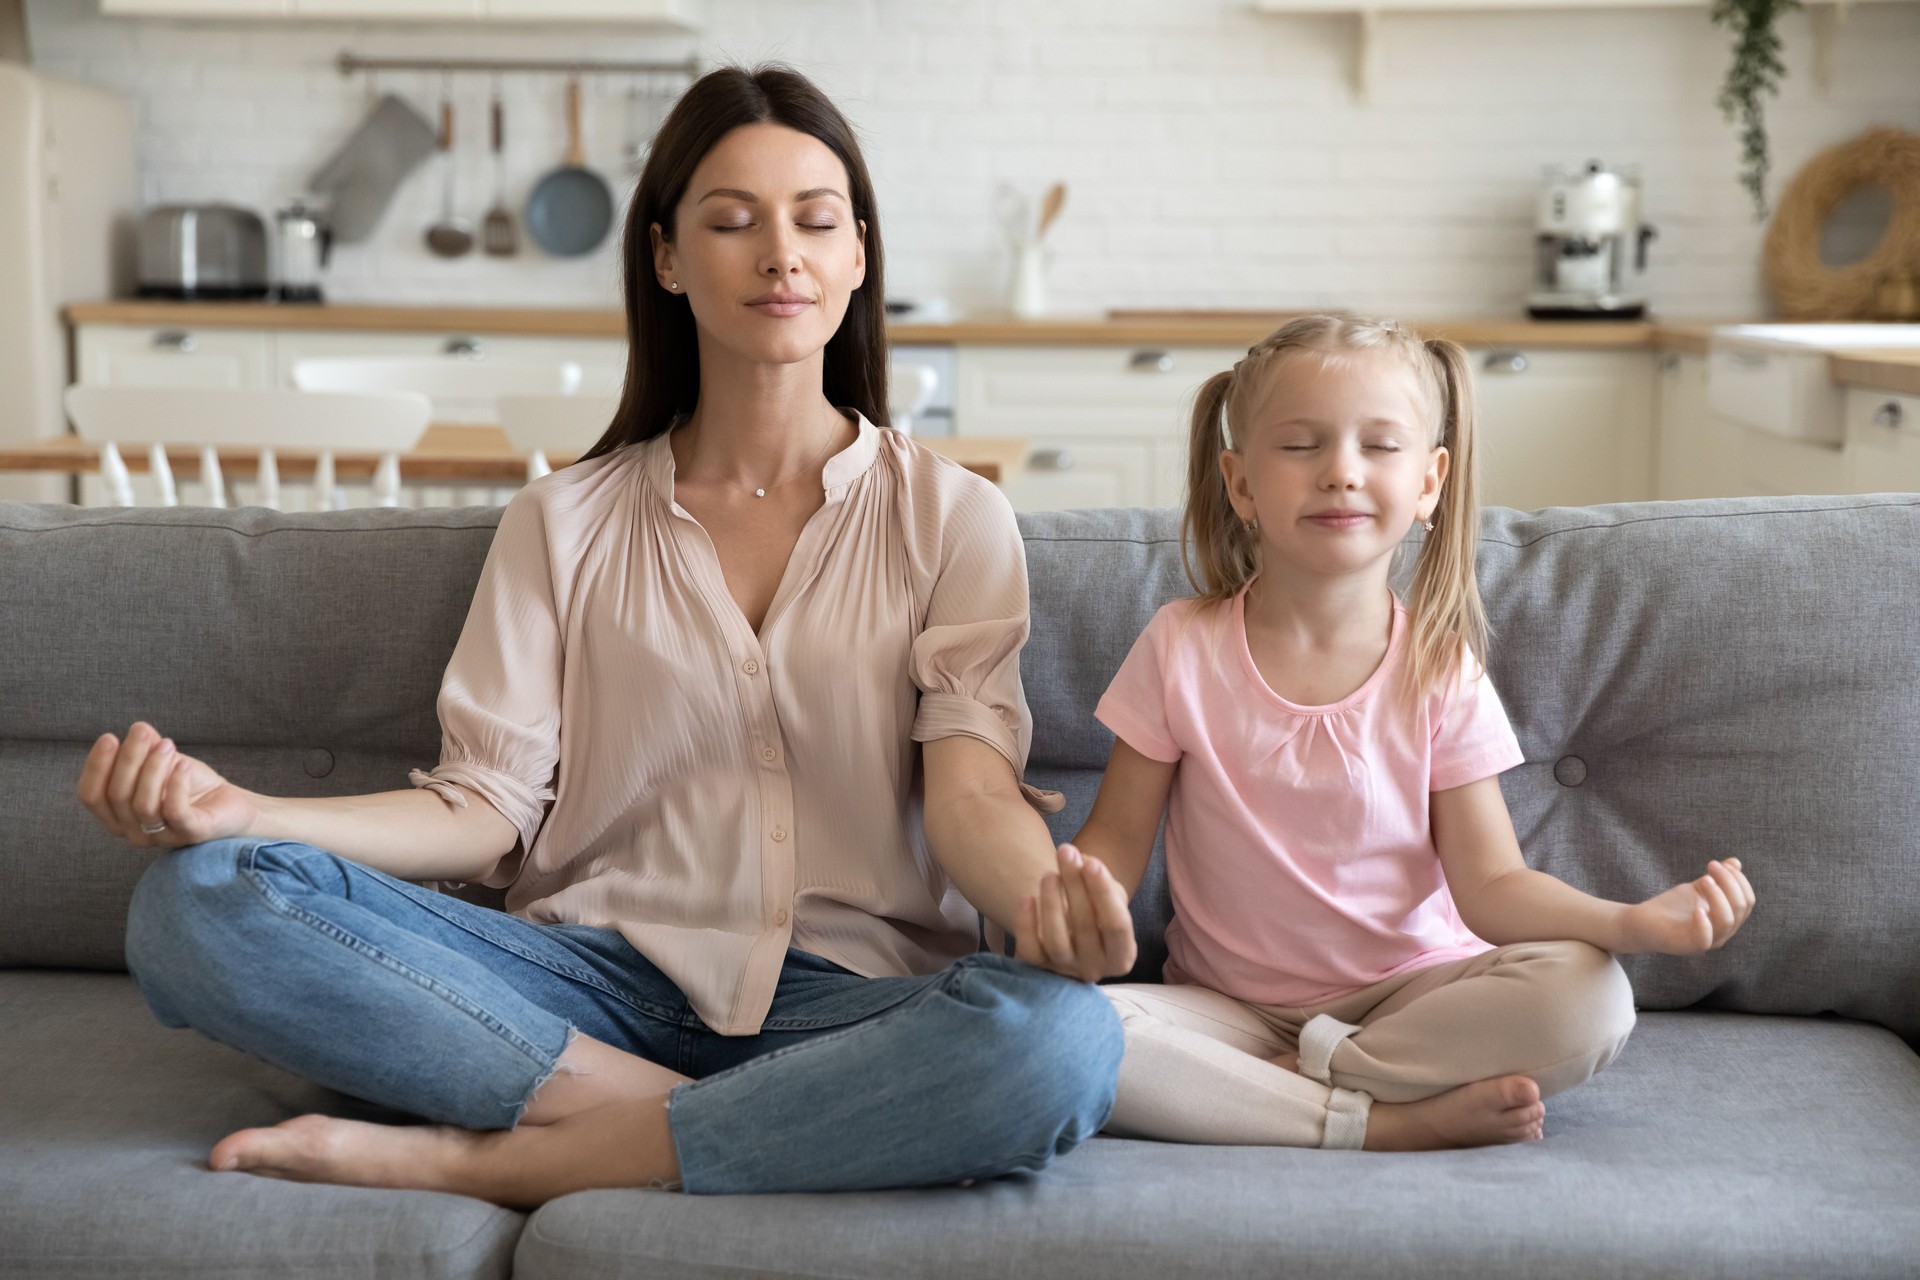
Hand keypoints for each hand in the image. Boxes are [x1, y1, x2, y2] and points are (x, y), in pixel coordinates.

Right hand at [76, 721, 256, 849]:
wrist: (230, 803)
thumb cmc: (189, 785)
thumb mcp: (162, 762)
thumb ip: (147, 748)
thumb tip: (139, 728)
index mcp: (117, 816)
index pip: (90, 796)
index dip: (96, 767)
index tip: (109, 737)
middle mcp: (133, 831)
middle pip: (116, 796)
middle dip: (128, 759)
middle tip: (142, 733)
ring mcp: (161, 837)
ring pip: (143, 805)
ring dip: (153, 768)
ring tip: (167, 745)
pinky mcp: (190, 835)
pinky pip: (175, 812)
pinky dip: (176, 784)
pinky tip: (182, 765)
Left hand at [1014, 843, 1137, 982]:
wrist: (1068, 932)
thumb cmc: (1094, 910)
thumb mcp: (1109, 898)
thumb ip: (1102, 881)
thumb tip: (1083, 861)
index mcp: (1121, 955)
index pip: (1116, 924)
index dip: (1103, 892)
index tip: (1090, 862)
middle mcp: (1094, 968)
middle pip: (1085, 928)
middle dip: (1075, 885)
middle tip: (1066, 853)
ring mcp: (1064, 971)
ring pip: (1056, 942)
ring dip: (1052, 904)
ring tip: (1049, 874)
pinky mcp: (1036, 970)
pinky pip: (1029, 951)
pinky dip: (1026, 925)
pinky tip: (1026, 898)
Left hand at [1617, 858, 1754, 954]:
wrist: (1642, 921)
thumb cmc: (1672, 906)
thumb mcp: (1698, 888)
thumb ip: (1717, 878)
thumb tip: (1735, 862)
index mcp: (1729, 919)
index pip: (1747, 901)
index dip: (1740, 880)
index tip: (1723, 864)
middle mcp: (1723, 933)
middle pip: (1741, 907)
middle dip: (1729, 882)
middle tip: (1712, 865)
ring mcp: (1708, 942)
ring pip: (1727, 920)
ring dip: (1718, 896)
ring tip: (1705, 879)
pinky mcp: (1688, 947)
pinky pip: (1705, 940)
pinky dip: (1704, 924)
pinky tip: (1698, 908)